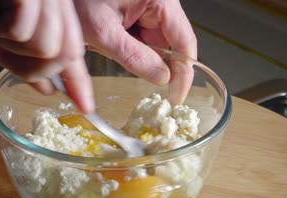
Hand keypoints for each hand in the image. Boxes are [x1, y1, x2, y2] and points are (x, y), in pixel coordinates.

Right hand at [0, 0, 93, 112]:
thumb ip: (28, 63)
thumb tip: (49, 88)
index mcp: (50, 10)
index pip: (71, 52)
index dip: (79, 83)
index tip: (85, 106)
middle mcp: (53, 0)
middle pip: (65, 55)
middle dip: (33, 65)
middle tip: (3, 45)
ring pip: (48, 47)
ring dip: (11, 45)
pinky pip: (23, 31)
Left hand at [74, 0, 196, 104]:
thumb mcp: (102, 33)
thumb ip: (134, 57)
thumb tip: (162, 79)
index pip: (184, 42)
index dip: (183, 73)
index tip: (176, 98)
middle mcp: (159, 0)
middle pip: (170, 42)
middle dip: (149, 61)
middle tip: (122, 66)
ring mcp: (148, 4)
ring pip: (153, 41)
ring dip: (134, 52)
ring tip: (105, 43)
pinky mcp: (136, 7)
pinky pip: (141, 34)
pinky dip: (126, 45)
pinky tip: (107, 39)